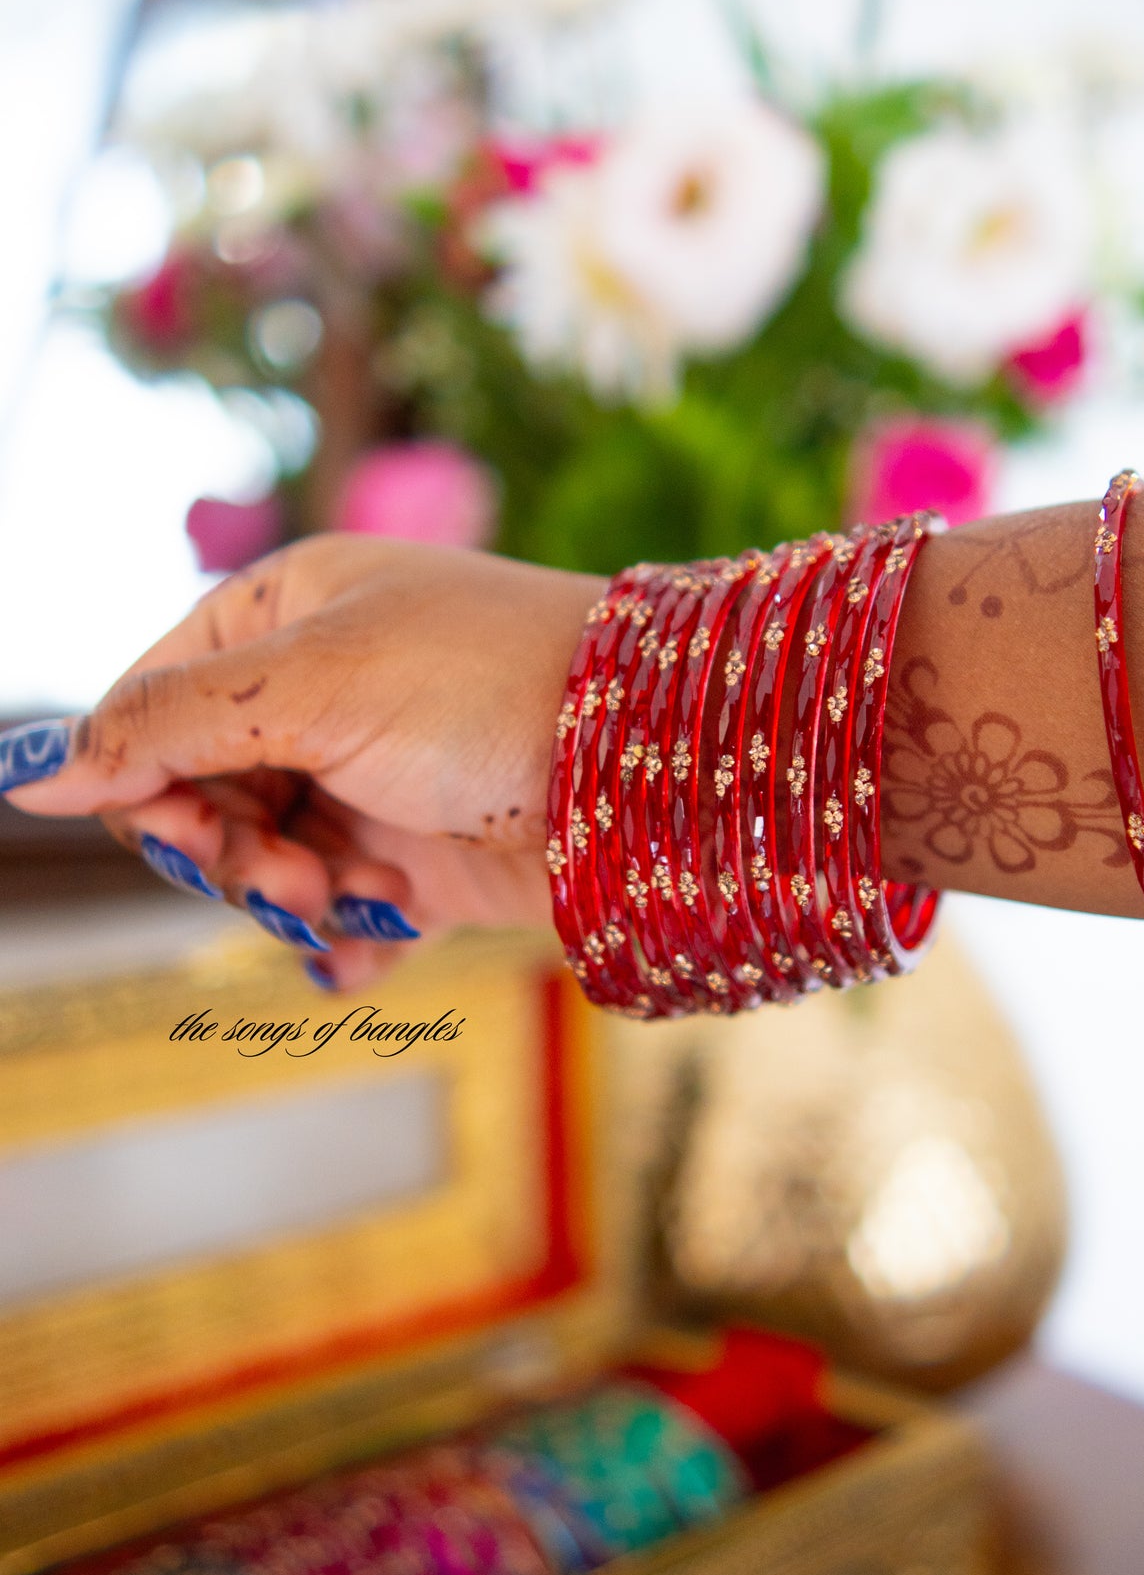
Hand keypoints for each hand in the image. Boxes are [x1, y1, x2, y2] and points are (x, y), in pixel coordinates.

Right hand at [4, 535, 603, 988]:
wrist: (651, 763)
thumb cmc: (489, 686)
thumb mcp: (308, 688)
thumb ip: (162, 727)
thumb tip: (30, 772)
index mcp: (281, 618)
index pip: (148, 710)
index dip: (146, 783)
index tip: (187, 830)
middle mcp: (320, 694)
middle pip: (200, 799)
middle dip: (233, 852)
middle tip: (294, 876)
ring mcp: (373, 777)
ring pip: (267, 865)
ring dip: (299, 895)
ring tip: (367, 898)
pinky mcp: (426, 856)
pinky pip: (343, 914)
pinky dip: (347, 939)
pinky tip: (367, 957)